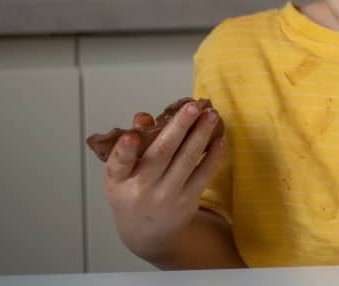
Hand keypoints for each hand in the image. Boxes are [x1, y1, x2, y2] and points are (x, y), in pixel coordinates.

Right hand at [103, 101, 224, 261]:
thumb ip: (131, 143)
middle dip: (179, 127)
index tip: (130, 136)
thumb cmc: (133, 192)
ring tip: (211, 114)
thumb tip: (144, 117)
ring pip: (187, 160)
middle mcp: (142, 187)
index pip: (118, 164)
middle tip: (193, 106)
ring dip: (201, 134)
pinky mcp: (188, 199)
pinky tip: (219, 138)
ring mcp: (167, 194)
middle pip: (162, 154)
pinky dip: (213, 155)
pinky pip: (203, 173)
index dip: (124, 150)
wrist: (148, 232)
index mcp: (119, 180)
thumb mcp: (121, 173)